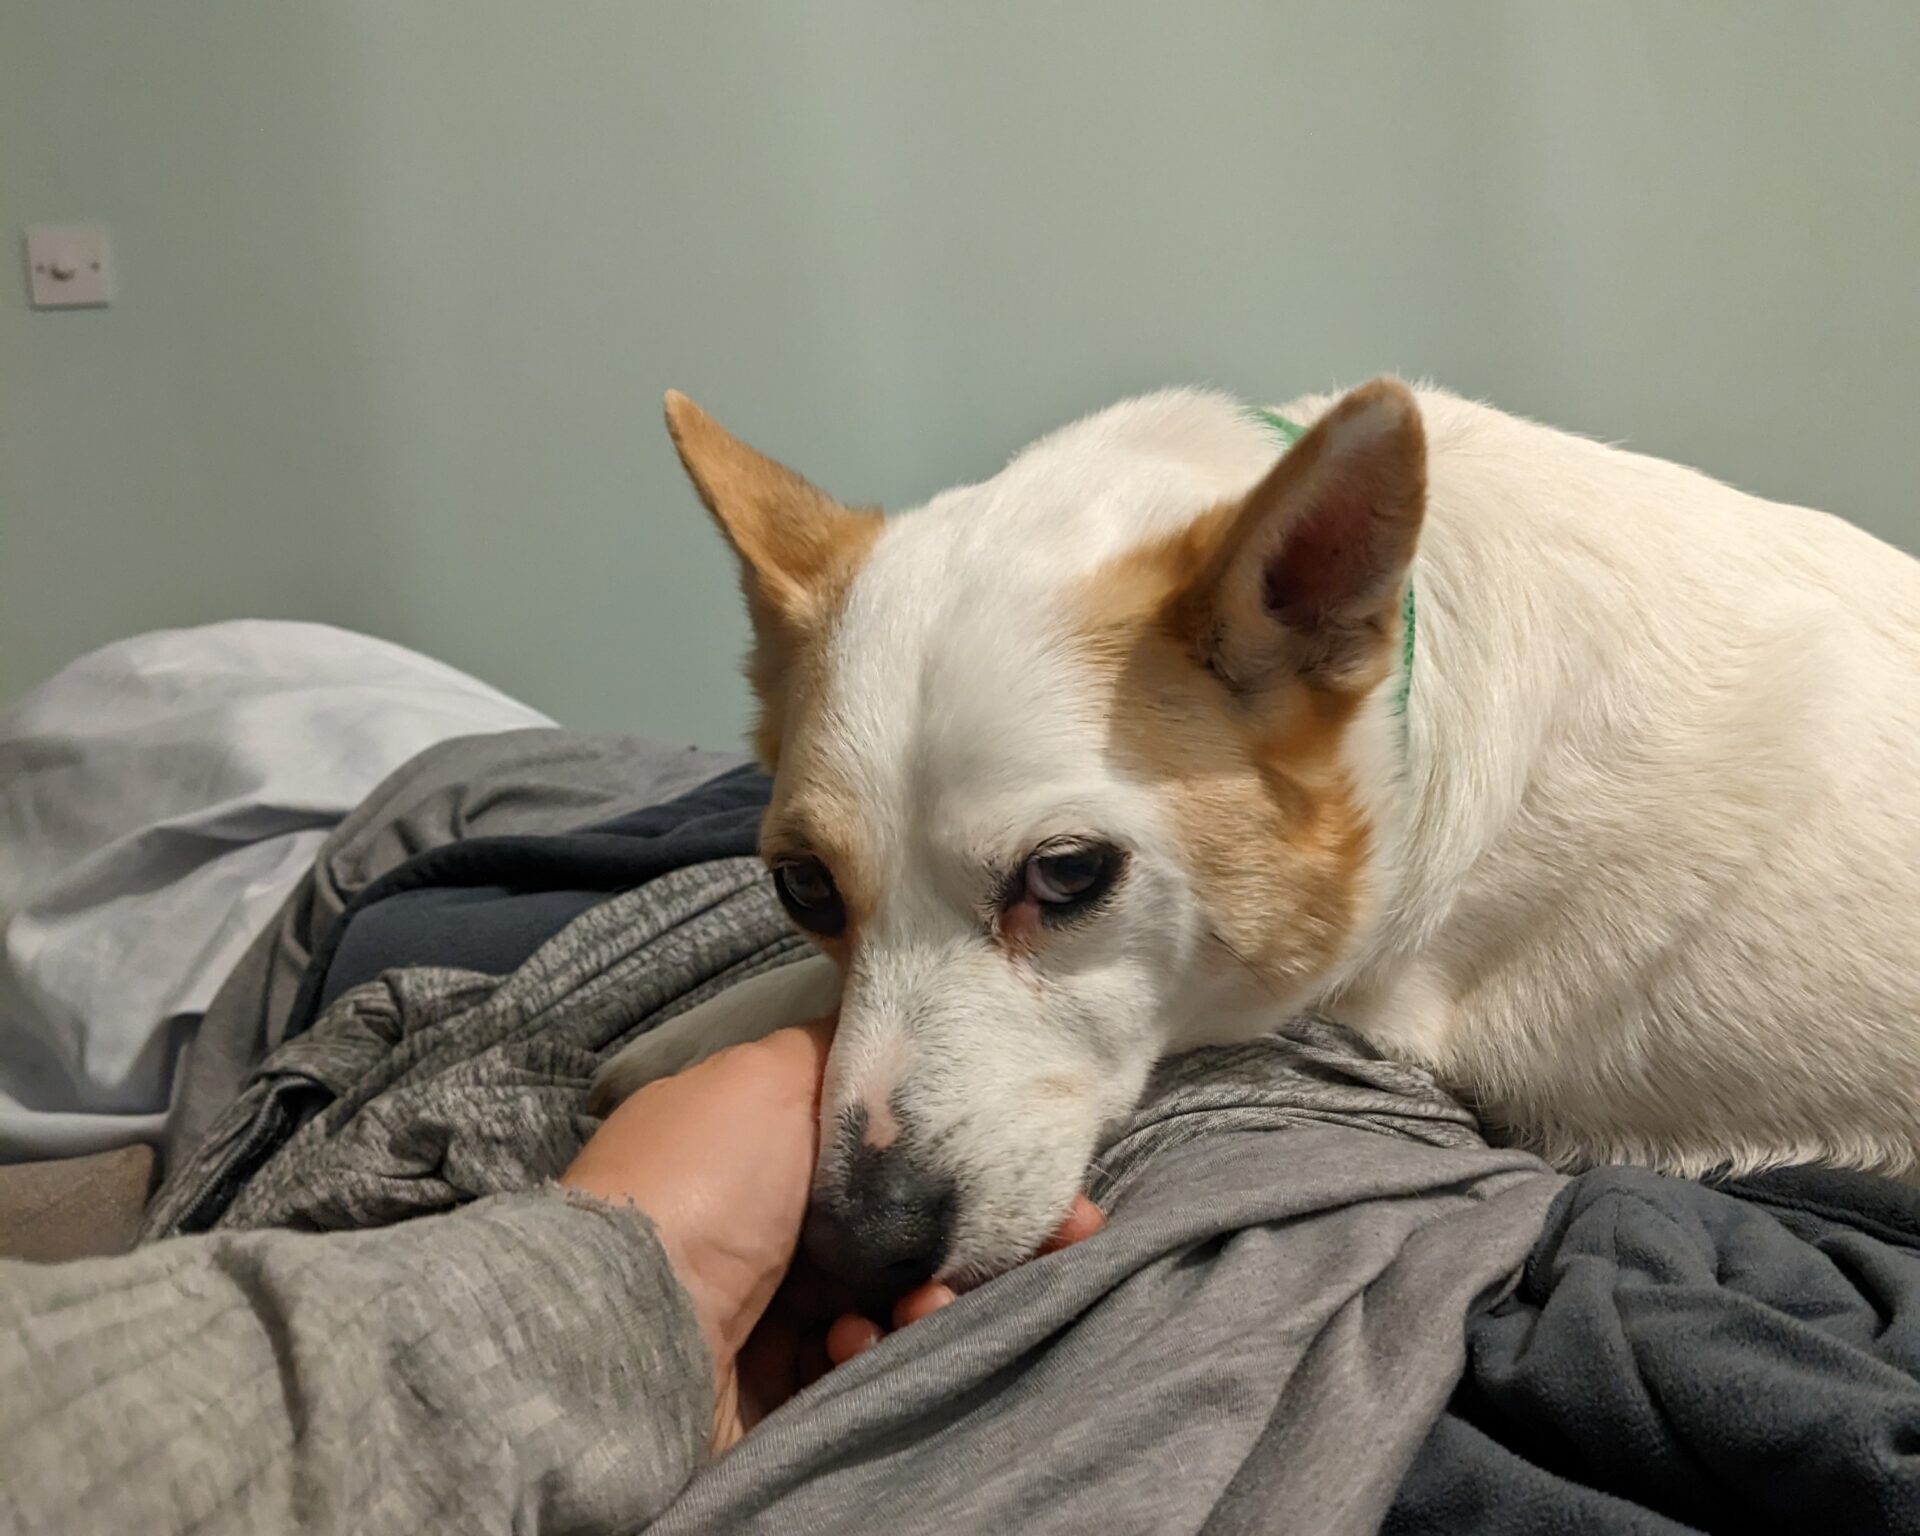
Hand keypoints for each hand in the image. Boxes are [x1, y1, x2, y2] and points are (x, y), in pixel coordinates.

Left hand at [561, 1019, 1106, 1451]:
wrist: (628, 1329)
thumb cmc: (704, 1181)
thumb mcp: (773, 1073)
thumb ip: (844, 1052)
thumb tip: (902, 1036)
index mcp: (754, 1140)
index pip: (877, 1141)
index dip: (957, 1147)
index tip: (1034, 1161)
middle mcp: (762, 1219)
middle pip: (898, 1221)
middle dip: (977, 1230)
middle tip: (1058, 1234)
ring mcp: (767, 1308)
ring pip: (892, 1294)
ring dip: (938, 1294)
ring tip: (937, 1298)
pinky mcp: (776, 1384)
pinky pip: (864, 1360)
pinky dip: (884, 1346)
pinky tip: (873, 1335)